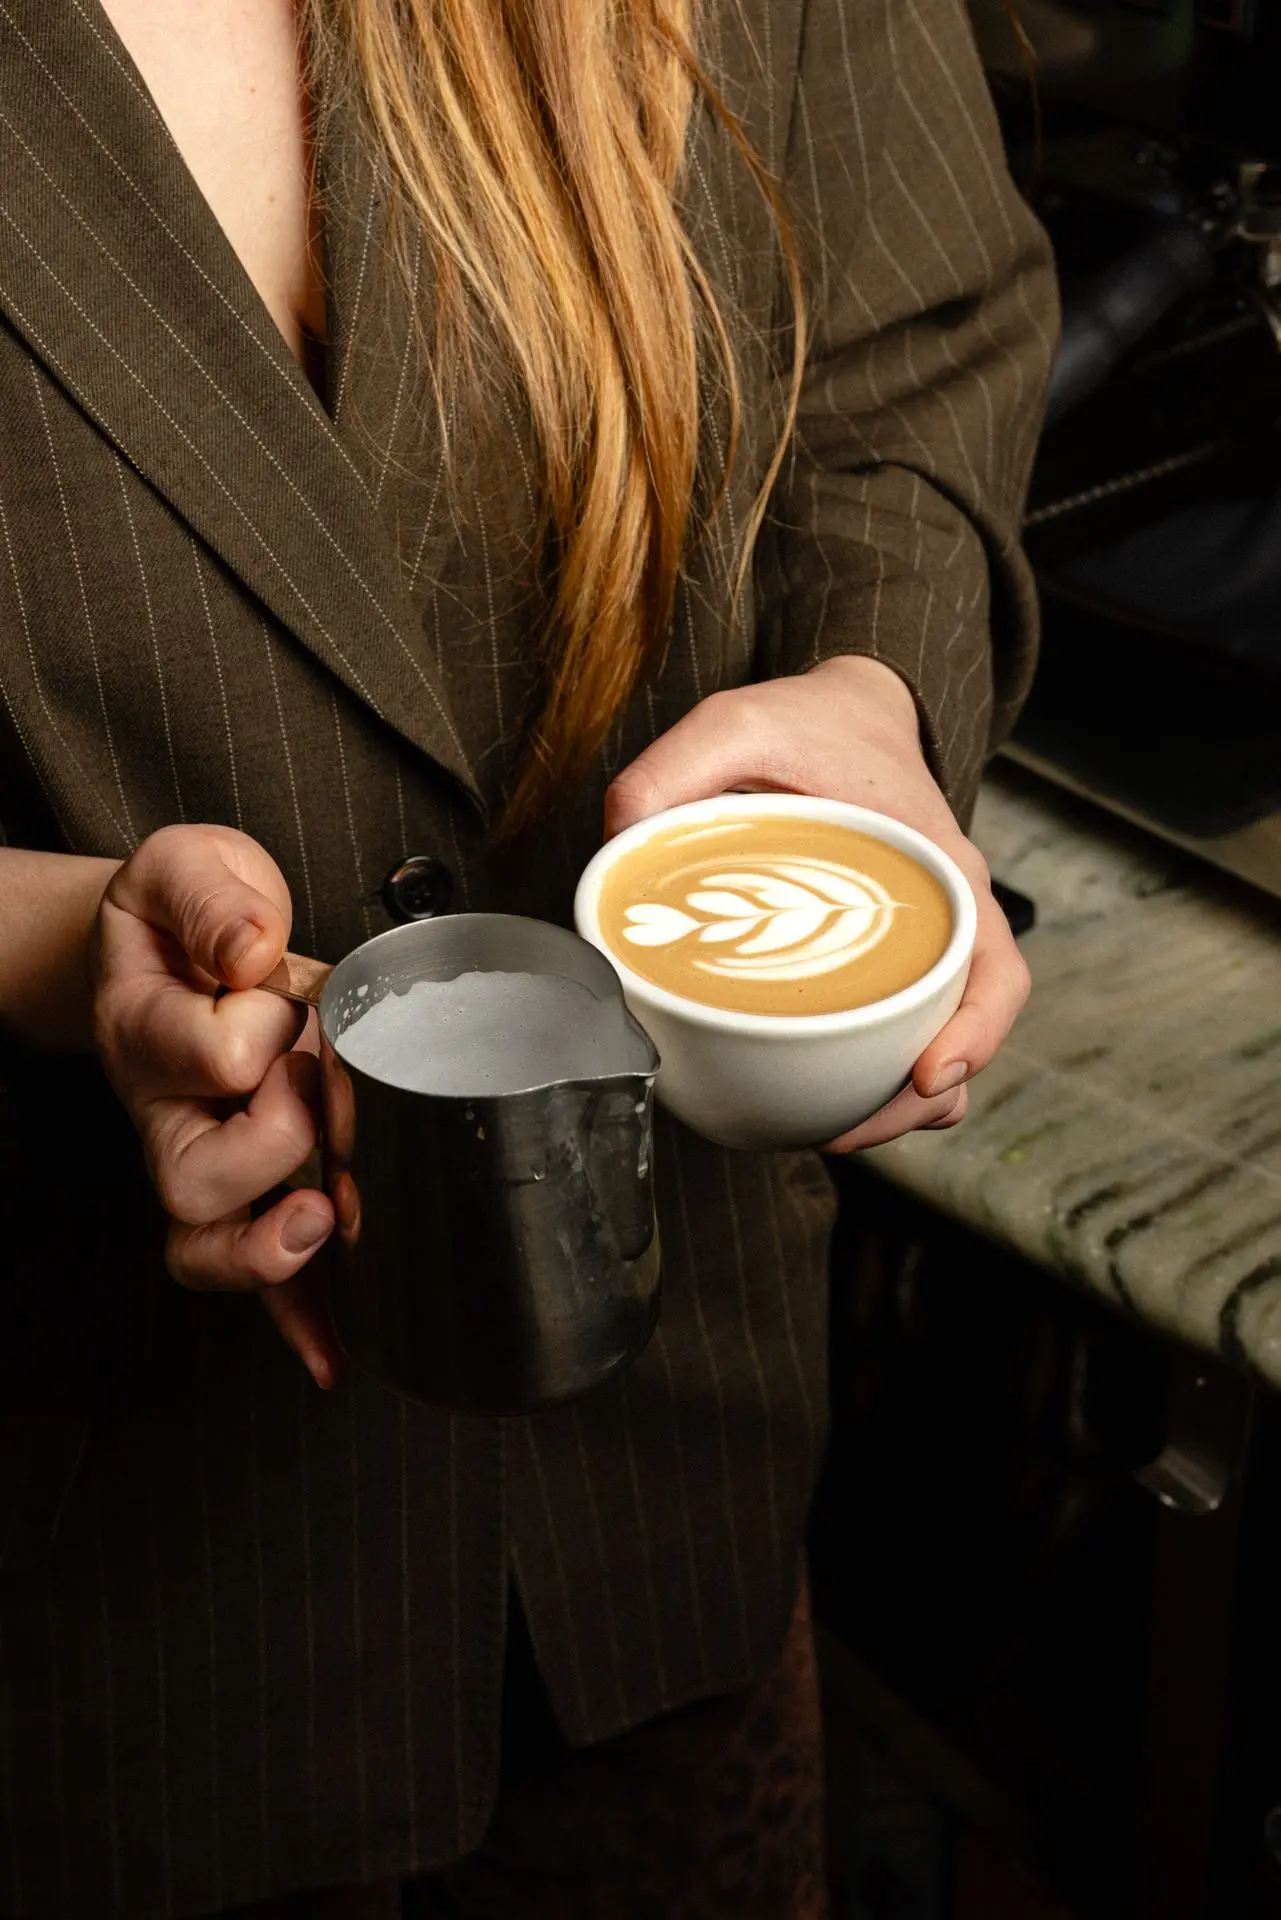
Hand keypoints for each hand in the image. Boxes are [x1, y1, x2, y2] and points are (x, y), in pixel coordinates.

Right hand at [92, 825, 340, 1384]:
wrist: (170, 941)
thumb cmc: (189, 909)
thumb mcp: (190, 866)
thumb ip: (215, 898)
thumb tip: (253, 948)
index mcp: (150, 1026)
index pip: (215, 1051)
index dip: (271, 1030)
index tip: (294, 995)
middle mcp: (166, 1108)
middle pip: (194, 1175)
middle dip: (278, 1144)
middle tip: (323, 1094)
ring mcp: (199, 1155)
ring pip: (208, 1242)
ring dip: (276, 1251)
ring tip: (327, 1225)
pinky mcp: (242, 1186)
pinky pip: (259, 1272)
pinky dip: (297, 1316)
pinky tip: (334, 1355)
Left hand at [606, 656, 1028, 1149]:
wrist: (845, 711)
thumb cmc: (811, 723)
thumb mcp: (738, 720)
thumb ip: (678, 765)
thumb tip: (618, 839)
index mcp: (943, 870)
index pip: (994, 971)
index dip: (975, 1033)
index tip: (927, 1075)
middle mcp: (945, 919)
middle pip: (964, 1032)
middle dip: (914, 1102)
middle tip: (842, 1131)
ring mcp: (919, 948)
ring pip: (932, 1046)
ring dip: (893, 1104)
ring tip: (824, 1130)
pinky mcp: (883, 963)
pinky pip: (895, 1032)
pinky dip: (868, 1076)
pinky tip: (809, 1096)